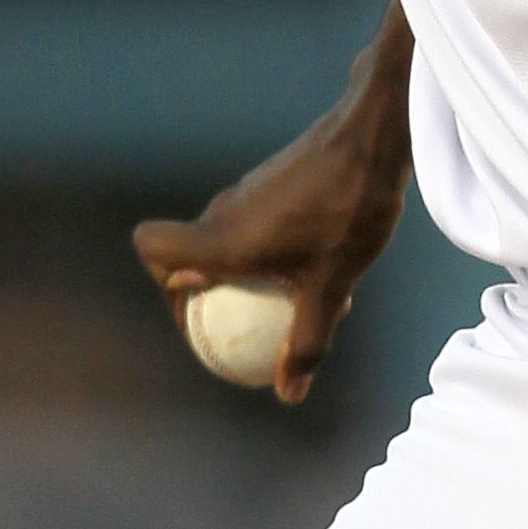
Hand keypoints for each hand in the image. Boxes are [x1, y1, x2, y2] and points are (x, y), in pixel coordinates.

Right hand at [135, 2, 414, 404]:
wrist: (376, 136)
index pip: (151, 247)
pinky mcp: (272, 180)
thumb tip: (287, 393)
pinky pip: (252, 225)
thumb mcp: (333, 287)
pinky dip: (268, 251)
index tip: (198, 314)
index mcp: (222, 240)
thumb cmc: (349, 211)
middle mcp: (223, 212)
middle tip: (243, 326)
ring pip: (225, 239)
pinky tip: (318, 266)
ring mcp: (247, 192)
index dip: (162, 283)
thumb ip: (307, 340)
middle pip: (187, 253)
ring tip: (289, 302)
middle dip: (208, 293)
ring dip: (244, 273)